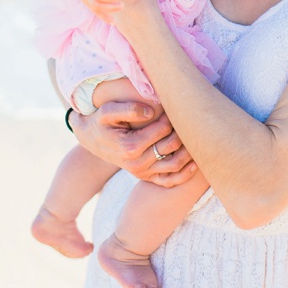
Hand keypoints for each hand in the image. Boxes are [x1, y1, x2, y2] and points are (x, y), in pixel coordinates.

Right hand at [71, 101, 195, 186]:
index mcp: (129, 146)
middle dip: (182, 130)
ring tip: (193, 135)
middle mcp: (137, 163)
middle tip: (186, 118)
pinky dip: (185, 173)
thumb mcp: (107, 111)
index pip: (162, 130)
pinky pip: (170, 180)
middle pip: (171, 146)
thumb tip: (151, 111)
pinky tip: (195, 162)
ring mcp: (142, 173)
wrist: (92, 140)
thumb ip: (128, 108)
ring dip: (189, 151)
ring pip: (175, 165)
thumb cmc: (101, 121)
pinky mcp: (146, 177)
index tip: (172, 107)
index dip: (171, 117)